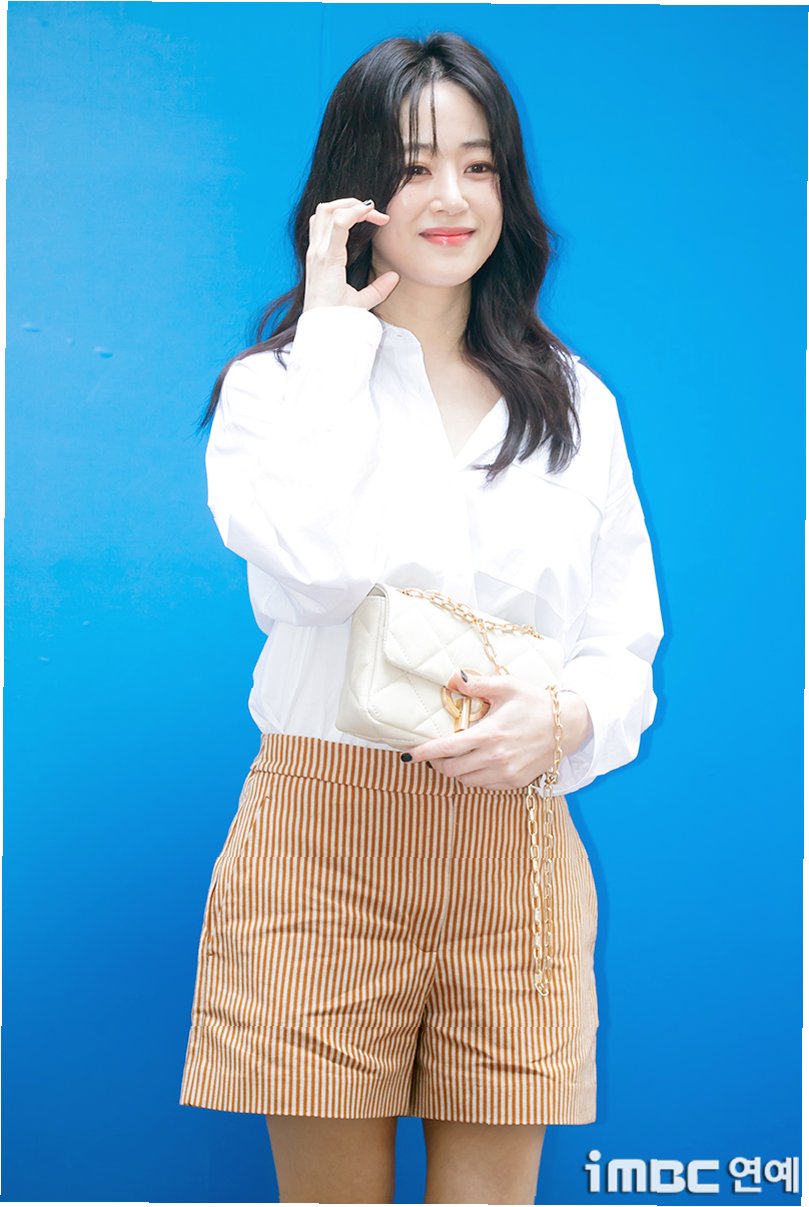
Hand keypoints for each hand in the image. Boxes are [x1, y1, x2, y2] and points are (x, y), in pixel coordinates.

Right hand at [303, 197, 399, 312]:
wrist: (328, 331)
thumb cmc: (339, 318)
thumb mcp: (362, 301)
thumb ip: (378, 288)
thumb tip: (394, 277)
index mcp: (321, 257)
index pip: (329, 220)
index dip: (352, 211)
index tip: (377, 219)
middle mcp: (317, 251)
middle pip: (326, 208)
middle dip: (351, 203)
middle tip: (377, 214)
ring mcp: (319, 253)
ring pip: (328, 209)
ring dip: (352, 204)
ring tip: (373, 213)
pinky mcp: (327, 258)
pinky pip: (339, 224)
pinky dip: (354, 212)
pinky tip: (369, 212)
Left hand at [402, 671, 593, 790]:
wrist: (569, 726)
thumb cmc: (536, 703)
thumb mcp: (507, 686)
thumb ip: (476, 684)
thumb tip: (452, 679)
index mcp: (490, 734)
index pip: (447, 748)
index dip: (424, 753)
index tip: (408, 755)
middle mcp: (496, 758)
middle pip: (451, 770)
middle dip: (438, 762)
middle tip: (437, 750)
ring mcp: (506, 774)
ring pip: (465, 781)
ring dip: (456, 770)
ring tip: (459, 754)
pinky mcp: (515, 783)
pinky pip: (483, 786)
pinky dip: (474, 777)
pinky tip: (479, 761)